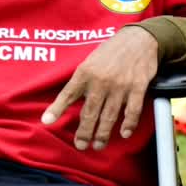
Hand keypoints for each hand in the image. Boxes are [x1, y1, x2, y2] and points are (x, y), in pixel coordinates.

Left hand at [41, 26, 158, 150]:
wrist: (138, 39)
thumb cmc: (111, 51)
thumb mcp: (91, 61)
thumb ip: (81, 80)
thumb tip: (69, 100)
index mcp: (86, 72)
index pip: (68, 94)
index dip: (57, 108)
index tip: (47, 122)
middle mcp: (101, 81)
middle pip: (90, 112)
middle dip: (84, 133)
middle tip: (81, 146)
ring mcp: (120, 85)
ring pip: (109, 116)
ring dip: (103, 134)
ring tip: (98, 145)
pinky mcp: (138, 87)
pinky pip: (132, 111)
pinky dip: (129, 125)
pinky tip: (124, 134)